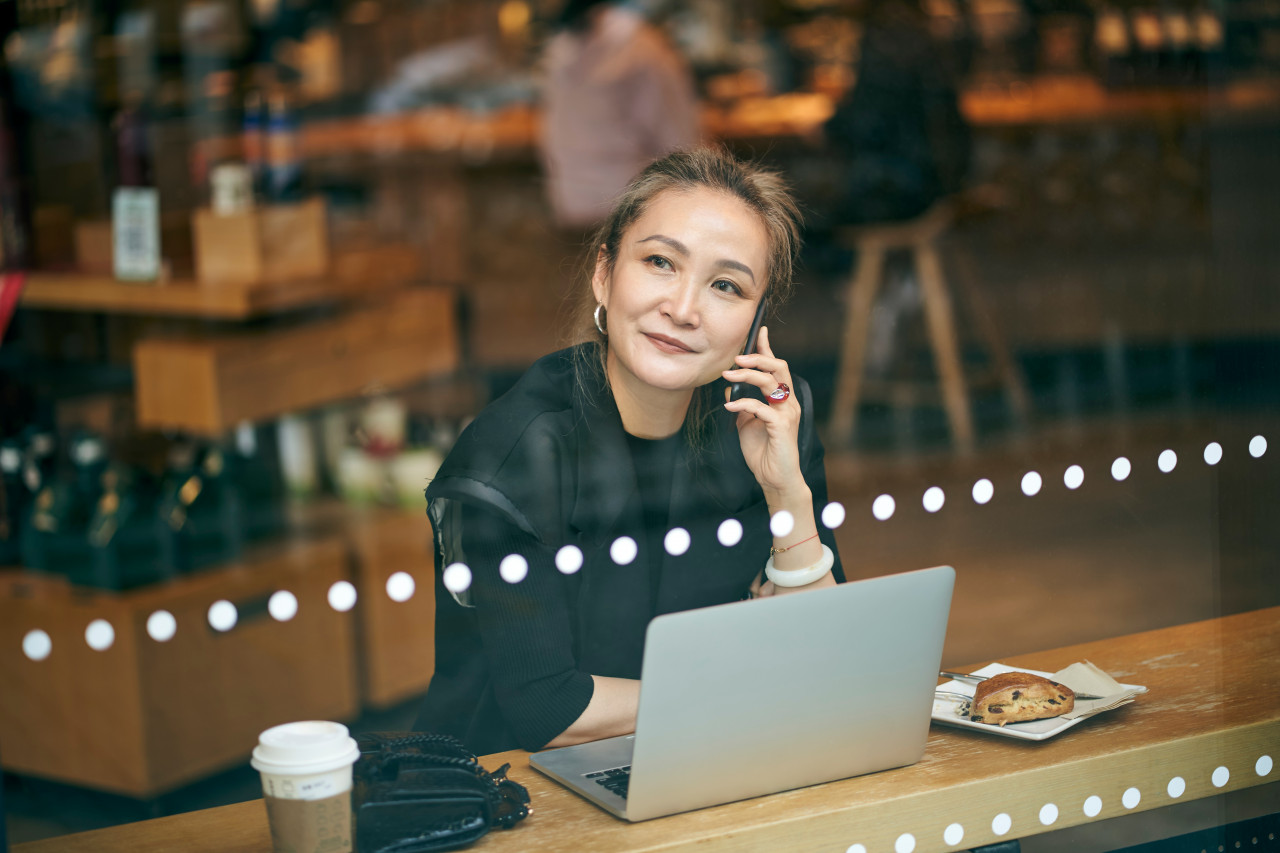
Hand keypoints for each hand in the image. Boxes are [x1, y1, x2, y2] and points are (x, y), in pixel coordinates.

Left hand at [722, 326, 805, 500]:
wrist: (773, 477)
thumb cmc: (763, 451)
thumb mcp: (746, 424)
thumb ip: (742, 405)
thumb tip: (730, 389)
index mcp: (782, 399)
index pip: (776, 367)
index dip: (767, 348)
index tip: (759, 330)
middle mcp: (788, 402)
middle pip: (779, 367)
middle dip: (758, 357)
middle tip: (736, 357)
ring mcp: (787, 413)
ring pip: (771, 382)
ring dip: (748, 375)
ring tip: (728, 375)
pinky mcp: (781, 426)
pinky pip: (761, 407)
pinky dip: (743, 404)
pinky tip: (729, 407)